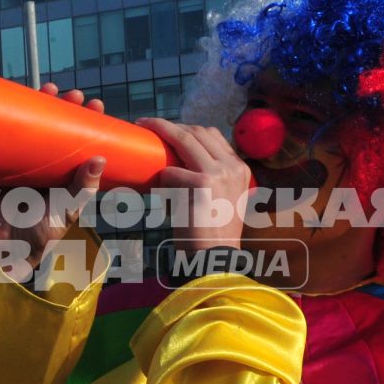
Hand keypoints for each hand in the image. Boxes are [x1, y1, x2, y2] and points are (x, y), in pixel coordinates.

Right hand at [0, 86, 105, 272]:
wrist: (7, 248)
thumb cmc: (42, 233)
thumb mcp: (67, 210)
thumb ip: (82, 188)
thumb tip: (100, 159)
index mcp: (66, 173)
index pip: (79, 141)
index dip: (87, 122)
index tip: (96, 106)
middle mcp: (46, 163)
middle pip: (56, 128)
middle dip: (65, 108)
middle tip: (75, 95)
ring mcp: (23, 162)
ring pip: (32, 127)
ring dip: (41, 106)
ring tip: (52, 90)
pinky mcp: (1, 165)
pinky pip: (5, 138)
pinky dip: (10, 119)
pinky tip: (18, 101)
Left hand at [138, 118, 252, 251]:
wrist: (216, 258)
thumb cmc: (213, 234)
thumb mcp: (220, 200)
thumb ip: (209, 180)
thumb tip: (175, 167)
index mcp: (239, 169)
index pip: (213, 135)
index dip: (188, 128)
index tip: (169, 129)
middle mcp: (232, 166)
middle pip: (199, 131)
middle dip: (172, 125)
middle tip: (149, 125)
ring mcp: (218, 173)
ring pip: (185, 138)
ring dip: (161, 131)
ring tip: (143, 130)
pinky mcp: (202, 184)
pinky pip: (171, 170)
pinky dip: (160, 176)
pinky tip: (154, 184)